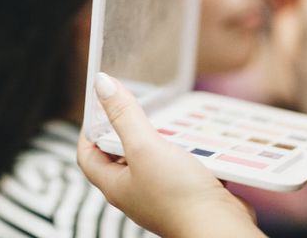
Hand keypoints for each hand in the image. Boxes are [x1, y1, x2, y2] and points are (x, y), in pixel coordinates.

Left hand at [77, 73, 262, 237]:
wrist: (218, 227)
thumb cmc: (178, 194)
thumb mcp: (145, 147)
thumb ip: (124, 116)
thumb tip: (102, 83)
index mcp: (116, 185)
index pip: (88, 155)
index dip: (89, 129)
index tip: (100, 105)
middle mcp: (135, 191)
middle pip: (121, 155)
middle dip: (128, 128)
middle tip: (137, 104)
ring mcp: (161, 194)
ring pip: (154, 157)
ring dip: (161, 136)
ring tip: (169, 117)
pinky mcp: (186, 193)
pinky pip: (180, 165)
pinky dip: (185, 149)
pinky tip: (195, 137)